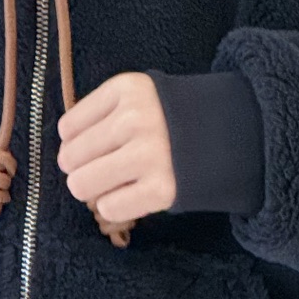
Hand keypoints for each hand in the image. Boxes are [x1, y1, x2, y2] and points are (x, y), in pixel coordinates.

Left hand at [57, 72, 176, 228]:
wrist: (234, 133)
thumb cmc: (173, 118)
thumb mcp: (139, 97)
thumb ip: (101, 115)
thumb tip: (64, 152)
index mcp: (127, 89)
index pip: (68, 128)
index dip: (76, 143)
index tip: (96, 145)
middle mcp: (135, 119)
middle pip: (70, 159)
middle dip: (82, 168)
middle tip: (106, 167)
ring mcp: (149, 155)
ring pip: (82, 186)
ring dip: (95, 189)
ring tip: (116, 182)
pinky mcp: (162, 189)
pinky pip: (109, 208)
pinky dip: (116, 206)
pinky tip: (134, 193)